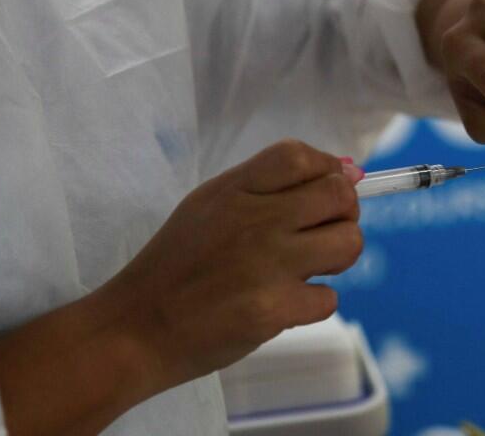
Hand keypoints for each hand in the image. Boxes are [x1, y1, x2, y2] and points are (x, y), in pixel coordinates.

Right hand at [102, 140, 364, 386]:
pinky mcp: (273, 310)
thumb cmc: (177, 265)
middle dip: (344, 213)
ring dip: (337, 257)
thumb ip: (270, 186)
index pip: (300, 156)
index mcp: (234, 190)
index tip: (325, 190)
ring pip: (348, 243)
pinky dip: (312, 304)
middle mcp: (255, 220)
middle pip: (339, 196)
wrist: (135, 329)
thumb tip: (349, 172)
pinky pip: (329, 298)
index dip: (328, 169)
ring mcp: (267, 264)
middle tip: (320, 233)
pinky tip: (284, 304)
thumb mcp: (209, 206)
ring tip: (308, 267)